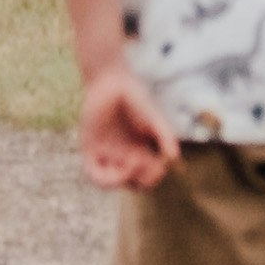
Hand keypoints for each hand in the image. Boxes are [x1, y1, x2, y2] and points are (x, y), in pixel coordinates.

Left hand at [76, 64, 177, 189]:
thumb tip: (175, 160)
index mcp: (138, 153)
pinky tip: (119, 162)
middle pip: (131, 184)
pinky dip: (106, 177)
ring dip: (124, 179)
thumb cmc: (136, 98)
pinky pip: (94, 173)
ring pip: (111, 183)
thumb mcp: (155, 119)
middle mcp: (121, 157)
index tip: (162, 163)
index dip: (154, 177)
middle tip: (148, 160)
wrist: (112, 80)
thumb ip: (165, 137)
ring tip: (134, 162)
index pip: (146, 178)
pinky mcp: (90, 148)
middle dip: (143, 179)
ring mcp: (105, 154)